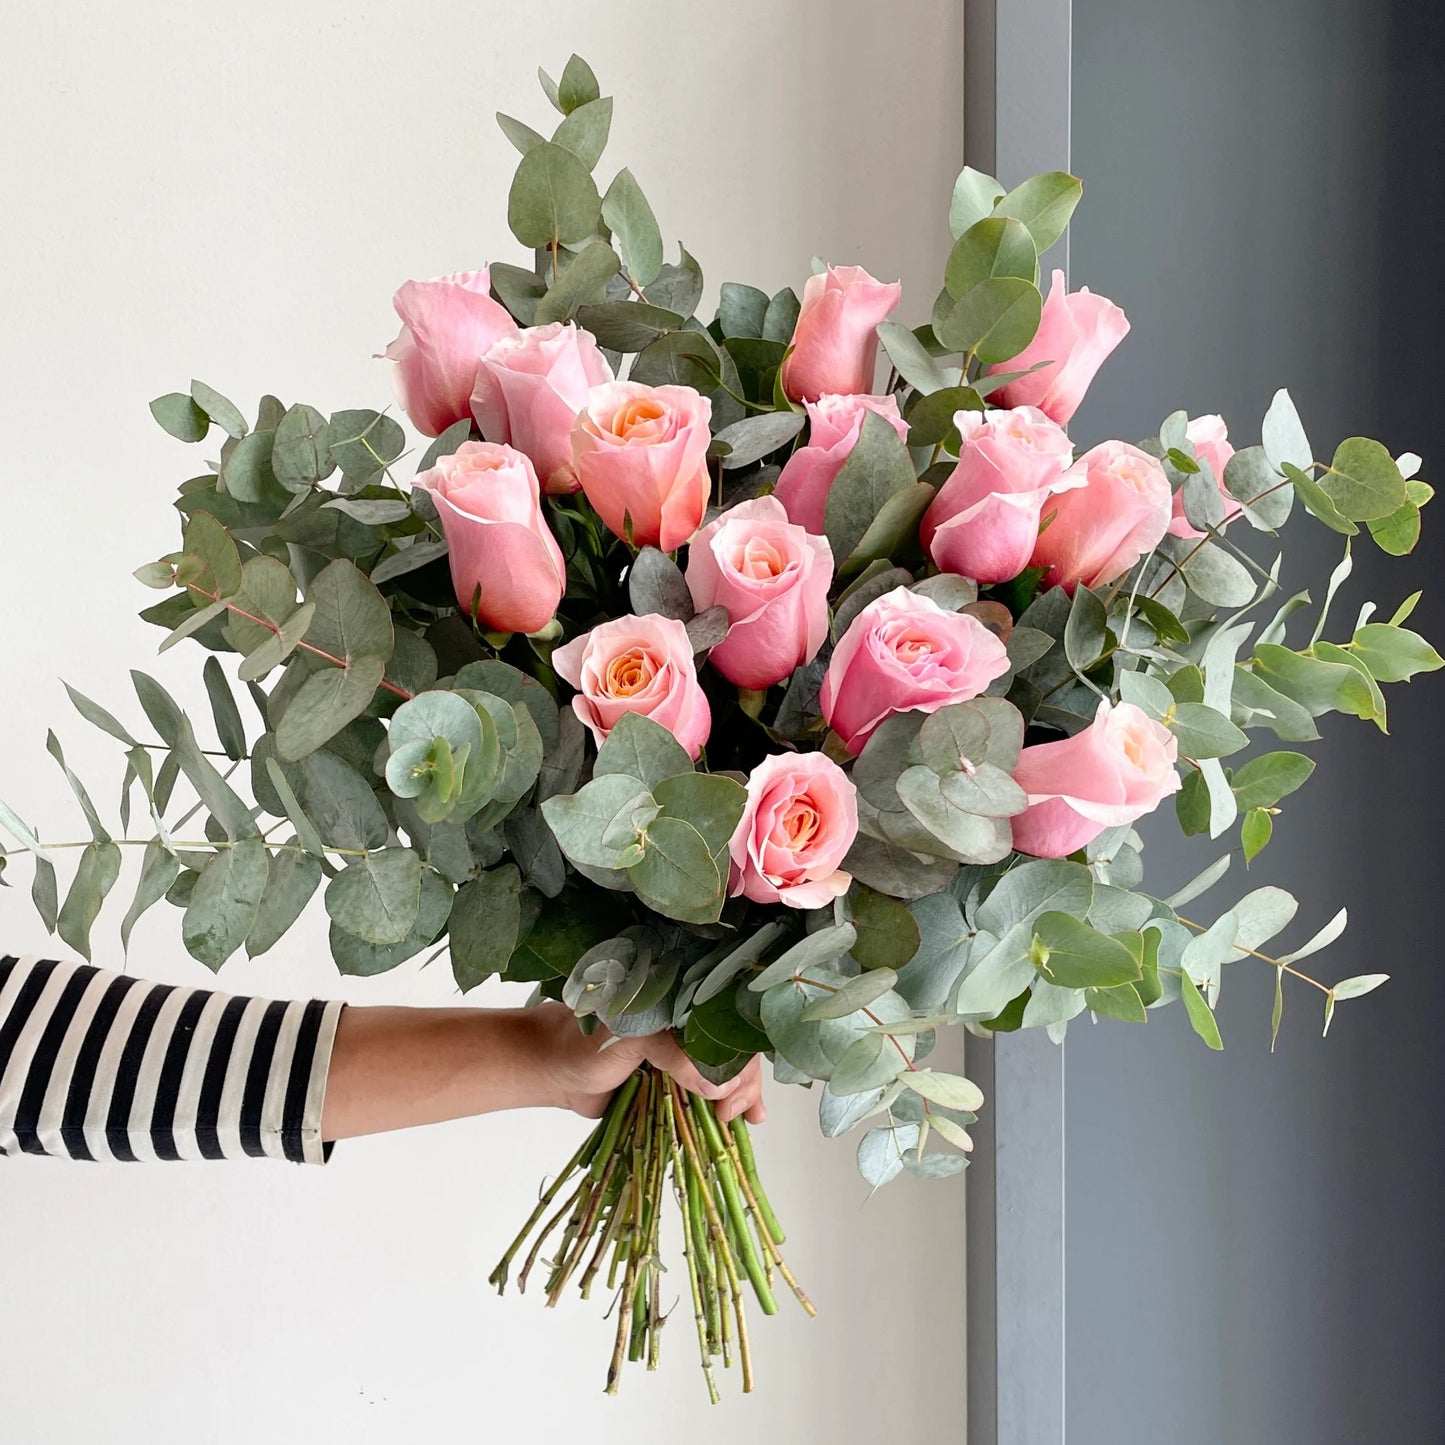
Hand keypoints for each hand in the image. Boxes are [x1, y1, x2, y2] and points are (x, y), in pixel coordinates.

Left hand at [527, 1002, 765, 1125]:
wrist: (550, 1071)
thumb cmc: (583, 1043)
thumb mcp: (631, 1036)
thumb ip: (674, 1054)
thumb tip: (720, 1086)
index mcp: (678, 1003)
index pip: (725, 1022)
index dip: (740, 1053)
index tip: (736, 1085)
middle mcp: (684, 1027)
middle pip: (731, 1051)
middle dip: (743, 1081)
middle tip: (734, 1111)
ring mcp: (679, 1057)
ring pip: (724, 1075)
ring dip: (742, 1096)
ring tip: (746, 1119)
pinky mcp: (671, 1084)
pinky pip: (705, 1095)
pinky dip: (724, 1106)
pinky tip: (742, 1121)